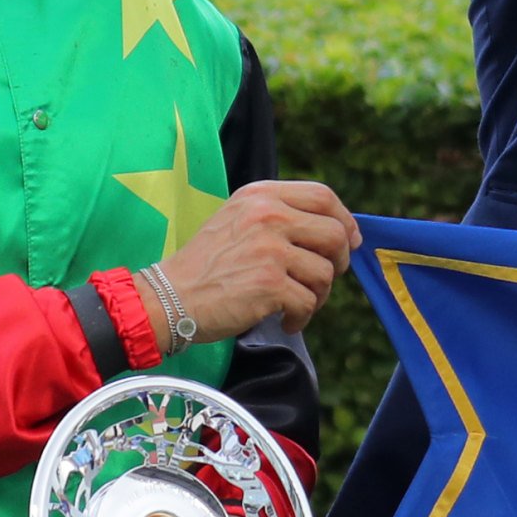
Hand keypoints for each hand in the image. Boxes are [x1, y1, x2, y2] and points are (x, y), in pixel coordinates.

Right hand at [153, 180, 359, 342]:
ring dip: (317, 295)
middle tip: (322, 280)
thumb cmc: (206, 264)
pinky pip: (308, 302)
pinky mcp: (269, 284)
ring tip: (294, 304)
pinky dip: (301, 317)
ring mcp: (269, 249)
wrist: (168, 297)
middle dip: (338, 261)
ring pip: (325, 273)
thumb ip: (280, 216)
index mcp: (260, 196)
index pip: (322, 196)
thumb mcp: (238, 219)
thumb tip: (337, 231)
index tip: (348, 241)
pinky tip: (284, 321)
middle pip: (334, 233)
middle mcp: (267, 216)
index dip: (344, 220)